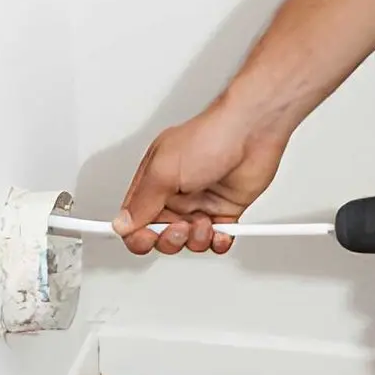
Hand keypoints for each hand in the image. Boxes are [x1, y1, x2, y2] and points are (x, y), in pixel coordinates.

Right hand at [112, 101, 289, 254]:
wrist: (252, 131)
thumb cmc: (210, 137)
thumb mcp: (164, 169)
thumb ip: (142, 202)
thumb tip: (122, 223)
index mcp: (153, 182)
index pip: (134, 219)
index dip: (137, 234)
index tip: (146, 239)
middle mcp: (174, 194)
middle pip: (160, 235)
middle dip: (169, 239)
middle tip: (180, 227)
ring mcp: (199, 203)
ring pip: (188, 241)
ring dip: (196, 239)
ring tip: (204, 222)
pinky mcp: (224, 210)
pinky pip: (215, 239)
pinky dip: (218, 242)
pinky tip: (220, 232)